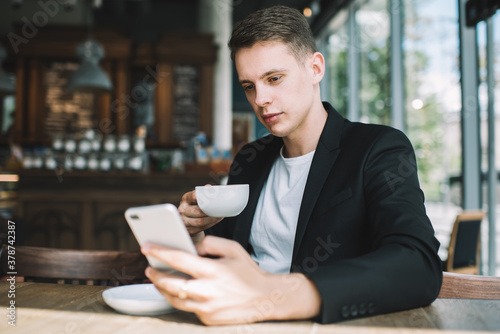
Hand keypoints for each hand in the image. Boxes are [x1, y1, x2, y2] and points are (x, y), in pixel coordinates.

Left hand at [141, 236, 321, 325]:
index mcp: (213, 271)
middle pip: (170, 284)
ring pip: (174, 300)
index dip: (160, 252)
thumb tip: (191, 248)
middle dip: (155, 275)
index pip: (179, 260)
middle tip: (148, 267)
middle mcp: (207, 291)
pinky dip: (180, 298)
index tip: (147, 247)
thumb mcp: (233, 249)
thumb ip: (210, 243)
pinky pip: (187, 308)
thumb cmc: (249, 272)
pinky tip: (177, 291)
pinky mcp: (207, 319)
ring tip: (157, 279)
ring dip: (162, 289)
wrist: (266, 299)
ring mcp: (206, 308)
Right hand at [178, 188, 221, 236]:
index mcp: (185, 199)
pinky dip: (210, 224)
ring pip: (200, 221)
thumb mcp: (196, 198)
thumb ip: (203, 192)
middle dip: (209, 211)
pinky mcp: (189, 229)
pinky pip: (201, 227)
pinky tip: (216, 220)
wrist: (187, 221)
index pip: (192, 197)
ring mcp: (184, 220)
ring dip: (211, 219)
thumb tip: (209, 187)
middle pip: (197, 211)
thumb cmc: (194, 206)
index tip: (209, 198)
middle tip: (219, 209)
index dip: (200, 197)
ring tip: (219, 216)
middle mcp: (182, 209)